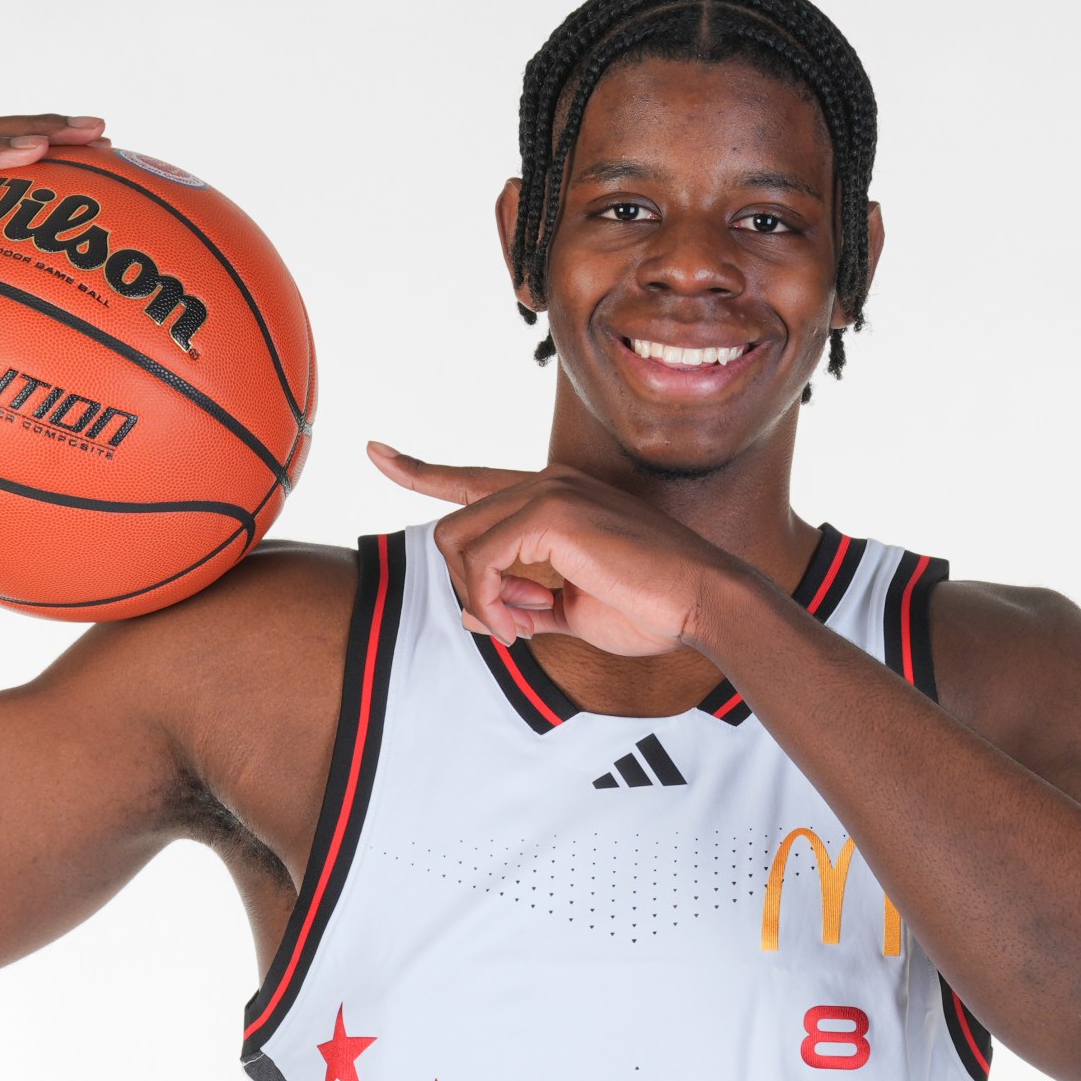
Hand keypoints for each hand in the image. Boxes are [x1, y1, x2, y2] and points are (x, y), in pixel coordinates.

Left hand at [368, 443, 740, 657]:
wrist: (703, 602)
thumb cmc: (651, 606)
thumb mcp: (572, 612)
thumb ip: (522, 606)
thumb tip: (473, 614)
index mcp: (555, 498)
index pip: (473, 480)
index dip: (420, 470)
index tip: (377, 453)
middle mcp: (547, 482)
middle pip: (456, 529)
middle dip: (470, 588)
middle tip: (514, 627)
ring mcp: (548, 491)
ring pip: (459, 541)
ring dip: (480, 597)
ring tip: (521, 626)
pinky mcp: (551, 513)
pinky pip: (483, 560)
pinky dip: (493, 600)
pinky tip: (525, 622)